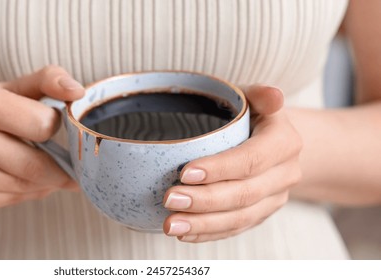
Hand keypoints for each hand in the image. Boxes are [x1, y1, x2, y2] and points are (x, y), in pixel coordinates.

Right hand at [0, 66, 83, 212]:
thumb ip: (49, 81)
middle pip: (33, 166)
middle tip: (71, 170)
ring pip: (22, 187)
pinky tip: (17, 180)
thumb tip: (77, 91)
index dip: (53, 126)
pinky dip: (22, 194)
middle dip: (59, 170)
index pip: (42, 125)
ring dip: (42, 184)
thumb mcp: (16, 88)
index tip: (52, 125)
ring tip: (43, 173)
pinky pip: (6, 201)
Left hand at [163, 85, 302, 241]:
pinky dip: (208, 233)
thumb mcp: (254, 97)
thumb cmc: (252, 114)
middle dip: (204, 200)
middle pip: (244, 194)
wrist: (273, 140)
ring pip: (239, 218)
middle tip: (169, 199)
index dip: (219, 169)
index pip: (251, 160)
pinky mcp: (261, 214)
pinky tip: (184, 232)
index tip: (184, 173)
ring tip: (170, 224)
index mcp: (284, 141)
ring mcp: (274, 198)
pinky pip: (235, 229)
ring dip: (203, 224)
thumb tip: (275, 96)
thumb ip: (260, 94)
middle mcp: (285, 174)